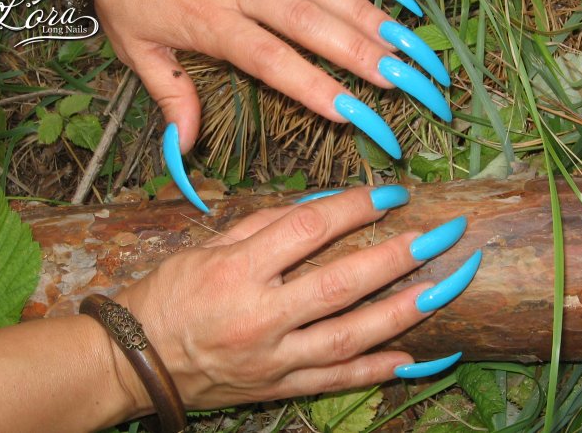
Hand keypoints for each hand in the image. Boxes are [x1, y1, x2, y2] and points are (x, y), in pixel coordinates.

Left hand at [94, 0, 450, 156]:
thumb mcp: (137, 46)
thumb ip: (169, 95)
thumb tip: (185, 148)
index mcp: (213, 22)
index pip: (271, 59)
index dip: (313, 86)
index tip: (352, 113)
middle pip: (313, 23)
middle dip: (364, 54)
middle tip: (407, 81)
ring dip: (373, 19)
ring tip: (412, 46)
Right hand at [111, 186, 479, 411]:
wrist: (138, 359)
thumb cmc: (171, 294)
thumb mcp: (210, 246)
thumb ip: (267, 224)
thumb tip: (326, 205)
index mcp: (237, 270)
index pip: (308, 230)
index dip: (354, 208)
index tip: (389, 194)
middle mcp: (258, 316)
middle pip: (340, 284)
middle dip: (396, 258)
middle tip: (439, 237)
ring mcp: (271, 358)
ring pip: (348, 336)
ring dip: (401, 313)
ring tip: (443, 290)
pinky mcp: (277, 387)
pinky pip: (335, 381)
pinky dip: (377, 370)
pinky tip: (413, 357)